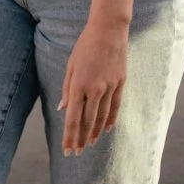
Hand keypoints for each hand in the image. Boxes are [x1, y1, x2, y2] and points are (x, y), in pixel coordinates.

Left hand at [59, 20, 130, 153]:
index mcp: (78, 85)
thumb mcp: (70, 66)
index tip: (68, 151)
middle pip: (87, 122)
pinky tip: (107, 129)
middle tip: (77, 152)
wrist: (108, 30)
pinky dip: (110, 119)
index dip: (70, 137)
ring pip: (101, 116)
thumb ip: (67, 89)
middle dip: (81, 139)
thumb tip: (63, 109)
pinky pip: (115, 106)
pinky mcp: (120, 83)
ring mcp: (109, 87)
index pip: (72, 119)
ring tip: (90, 144)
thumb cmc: (85, 46)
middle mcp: (94, 89)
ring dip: (95, 132)